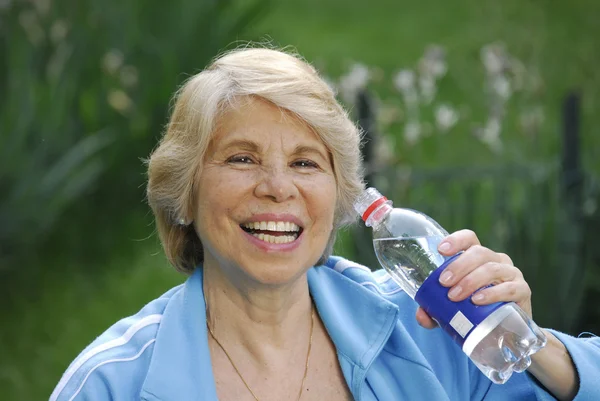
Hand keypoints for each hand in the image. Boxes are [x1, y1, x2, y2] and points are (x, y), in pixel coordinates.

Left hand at [416, 229, 532, 328]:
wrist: (507, 332)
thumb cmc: (477, 312)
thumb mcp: (452, 310)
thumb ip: (434, 311)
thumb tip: (421, 315)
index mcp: (478, 258)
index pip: (469, 238)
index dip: (456, 240)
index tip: (441, 250)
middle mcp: (496, 261)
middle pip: (479, 252)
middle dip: (459, 265)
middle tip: (443, 282)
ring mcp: (511, 274)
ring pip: (492, 268)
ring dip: (471, 280)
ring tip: (455, 296)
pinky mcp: (523, 291)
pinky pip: (510, 288)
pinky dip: (492, 293)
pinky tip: (478, 300)